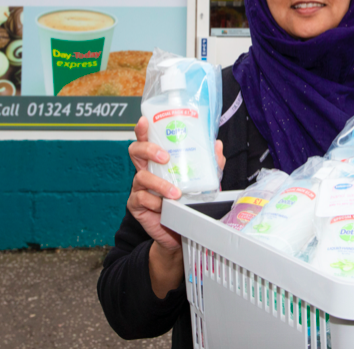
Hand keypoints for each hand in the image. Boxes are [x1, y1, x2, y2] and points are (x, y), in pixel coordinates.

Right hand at [126, 118, 225, 298]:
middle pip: (135, 151)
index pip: (147, 140)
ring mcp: (139, 187)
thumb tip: (217, 145)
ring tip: (175, 192)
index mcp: (158, 161)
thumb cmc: (188, 201)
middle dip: (148, 149)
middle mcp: (145, 170)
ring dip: (159, 184)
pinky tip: (164, 206)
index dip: (142, 129)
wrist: (180, 231)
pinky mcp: (136, 205)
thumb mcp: (202, 181)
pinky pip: (141, 199)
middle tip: (164, 157)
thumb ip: (210, 163)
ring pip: (140, 177)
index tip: (144, 121)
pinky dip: (155, 202)